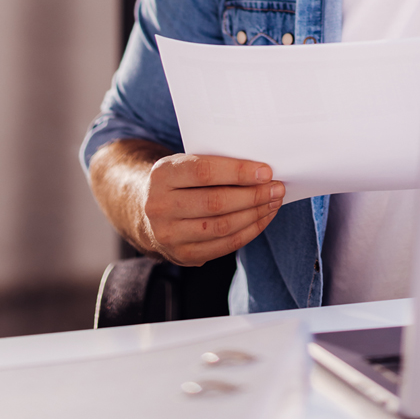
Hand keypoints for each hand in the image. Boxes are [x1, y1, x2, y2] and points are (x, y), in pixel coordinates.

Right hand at [92, 141, 284, 265]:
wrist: (142, 208)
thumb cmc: (177, 180)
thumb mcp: (183, 163)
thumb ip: (212, 164)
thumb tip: (260, 170)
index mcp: (162, 174)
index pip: (204, 172)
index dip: (238, 171)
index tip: (266, 171)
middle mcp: (160, 206)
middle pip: (216, 202)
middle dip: (253, 195)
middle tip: (277, 188)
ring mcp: (168, 234)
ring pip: (222, 226)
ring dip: (254, 214)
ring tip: (273, 202)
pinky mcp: (181, 255)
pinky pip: (222, 246)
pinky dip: (247, 232)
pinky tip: (261, 219)